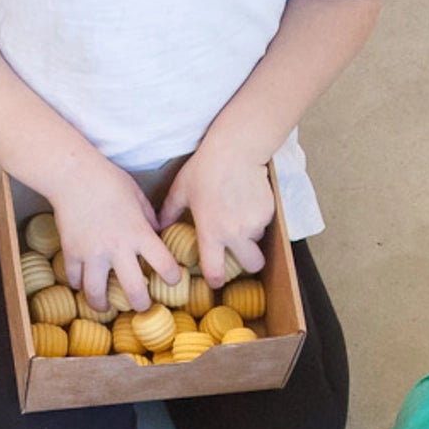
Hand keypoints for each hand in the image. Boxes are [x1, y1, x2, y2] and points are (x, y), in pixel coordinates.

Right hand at [47, 158, 180, 312]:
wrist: (73, 174)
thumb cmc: (108, 180)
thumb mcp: (137, 196)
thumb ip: (148, 218)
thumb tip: (156, 231)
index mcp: (138, 233)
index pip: (164, 264)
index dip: (172, 277)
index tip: (172, 281)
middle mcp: (117, 248)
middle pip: (133, 290)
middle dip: (140, 304)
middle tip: (142, 307)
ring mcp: (92, 253)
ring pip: (97, 292)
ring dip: (102, 305)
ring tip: (105, 308)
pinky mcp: (71, 252)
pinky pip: (74, 278)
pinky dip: (77, 283)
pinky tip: (81, 284)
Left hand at [160, 136, 270, 290]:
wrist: (236, 149)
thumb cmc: (205, 168)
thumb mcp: (181, 190)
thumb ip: (170, 212)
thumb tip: (159, 226)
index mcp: (212, 232)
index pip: (215, 271)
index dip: (215, 280)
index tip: (214, 279)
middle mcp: (236, 233)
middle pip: (253, 266)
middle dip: (249, 264)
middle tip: (240, 254)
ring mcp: (255, 223)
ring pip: (257, 241)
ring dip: (250, 237)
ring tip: (238, 217)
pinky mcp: (268, 212)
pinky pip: (264, 224)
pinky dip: (256, 219)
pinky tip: (246, 201)